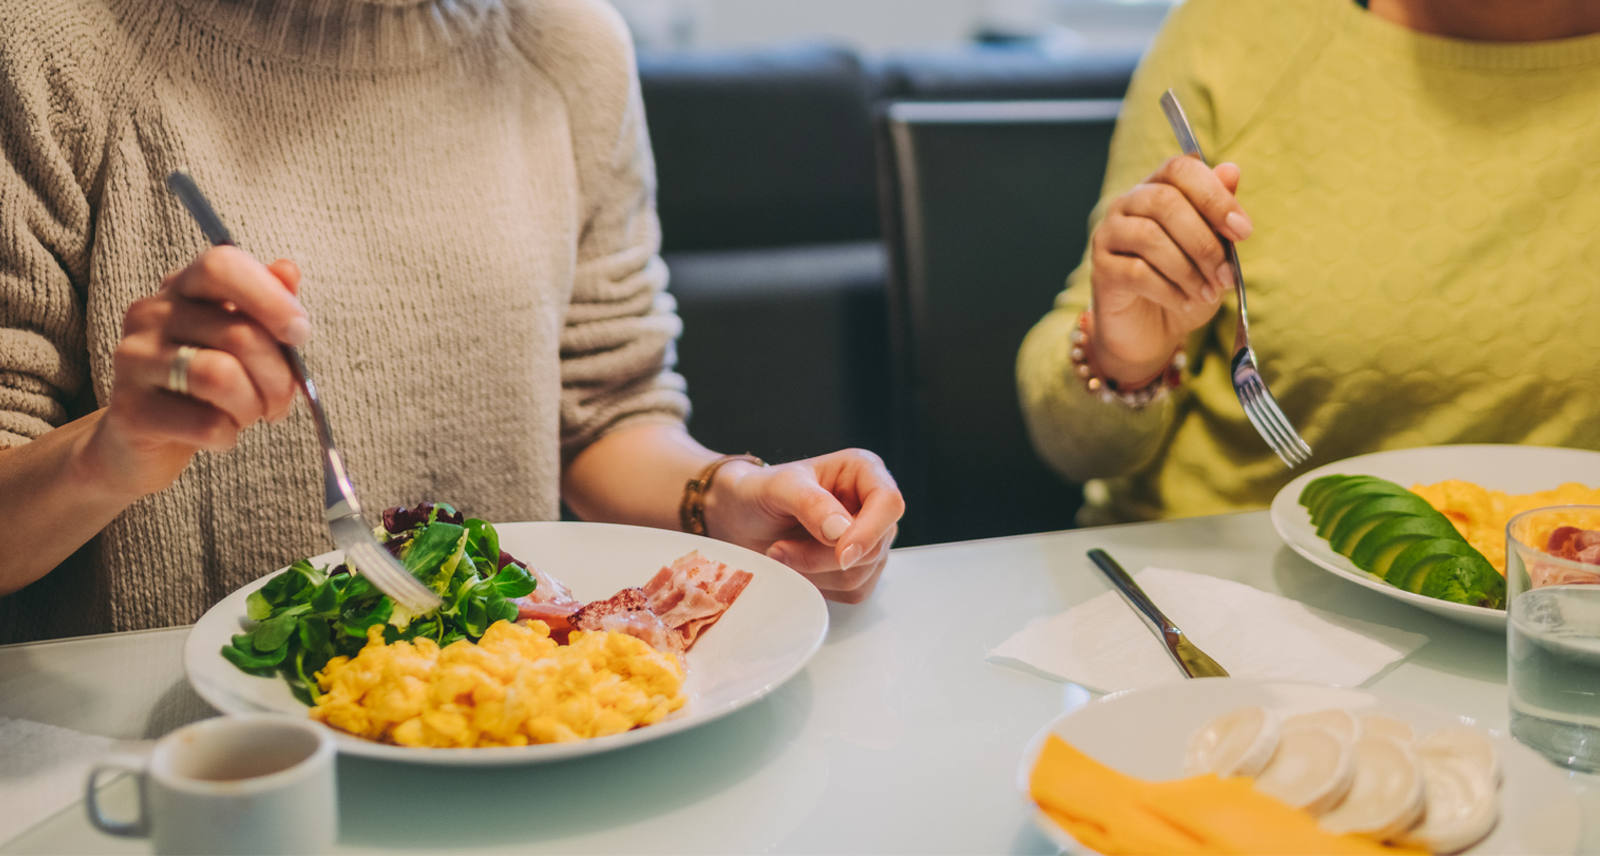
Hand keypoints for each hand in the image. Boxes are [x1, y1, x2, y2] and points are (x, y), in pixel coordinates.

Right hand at [81, 246, 308, 498]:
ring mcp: (133, 360)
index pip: (222, 266)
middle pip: (238, 333)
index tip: (300, 333)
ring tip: (251, 415)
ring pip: (221, 377)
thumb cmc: (206, 384)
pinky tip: (222, 435)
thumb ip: (267, 304)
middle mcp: (149, 314)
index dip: (271, 298)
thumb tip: (288, 271)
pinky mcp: (130, 411)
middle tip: (281, 399)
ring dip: (254, 406)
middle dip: (279, 376)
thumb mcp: (242, 339)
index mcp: (180, 287)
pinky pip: (205, 424)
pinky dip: (229, 435)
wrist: (144, 441)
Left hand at [703, 448, 904, 602]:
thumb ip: (810, 502)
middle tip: (780, 548)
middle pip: (874, 547)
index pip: (889, 504)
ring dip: (814, 572)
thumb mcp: (778, 487)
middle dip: (823, 557)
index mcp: (864, 473)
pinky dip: (818, 586)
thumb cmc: (758, 492)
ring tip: (781, 552)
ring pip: (861, 574)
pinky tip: (794, 566)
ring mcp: (868, 540)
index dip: (869, 533)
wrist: (739, 518)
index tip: (839, 554)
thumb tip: (842, 531)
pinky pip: (851, 593)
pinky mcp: (857, 570)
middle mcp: (872, 507)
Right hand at [1088, 156, 1251, 385]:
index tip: (1243, 231)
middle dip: (1204, 241)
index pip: (1180, 169)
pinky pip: (1136, 272)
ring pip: (1149, 236)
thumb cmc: (1184, 285)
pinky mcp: (1101, 270)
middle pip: (1165, 201)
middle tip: (1226, 274)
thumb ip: (1218, 214)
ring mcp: (1109, 235)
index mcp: (1157, 189)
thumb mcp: (1214, 251)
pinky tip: (1185, 302)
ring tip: (1209, 293)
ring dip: (1189, 269)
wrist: (1151, 333)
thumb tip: (1231, 171)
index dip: (1214, 196)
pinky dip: (1169, 289)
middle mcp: (1127, 204)